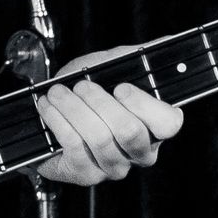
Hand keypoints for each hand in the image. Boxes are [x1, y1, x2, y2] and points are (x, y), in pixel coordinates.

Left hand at [35, 46, 183, 187]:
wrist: (53, 112)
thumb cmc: (88, 90)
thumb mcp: (111, 67)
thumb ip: (138, 56)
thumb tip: (167, 42)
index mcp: (155, 126)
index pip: (168, 123)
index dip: (144, 105)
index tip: (121, 87)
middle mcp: (140, 151)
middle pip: (130, 131)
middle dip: (99, 102)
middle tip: (81, 86)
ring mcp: (115, 167)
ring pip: (100, 139)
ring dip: (74, 110)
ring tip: (58, 93)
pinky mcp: (88, 175)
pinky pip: (76, 149)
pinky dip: (58, 122)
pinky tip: (49, 108)